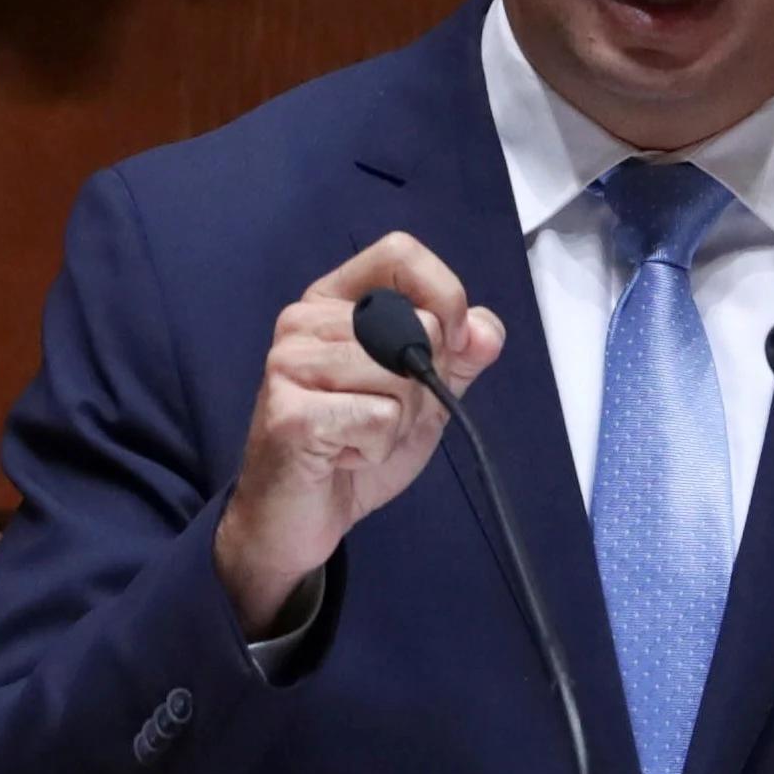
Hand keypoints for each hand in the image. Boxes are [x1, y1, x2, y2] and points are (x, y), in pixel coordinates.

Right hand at [214, 234, 505, 629]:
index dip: (444, 293)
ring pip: (399, 373)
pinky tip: (342, 455)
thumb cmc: (353, 448)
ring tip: (358, 437)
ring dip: (398, 422)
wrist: (298, 520)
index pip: (399, 254)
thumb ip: (457, 357)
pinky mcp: (289, 410)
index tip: (453, 343)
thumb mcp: (421, 396)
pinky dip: (377, 447)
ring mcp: (289, 362)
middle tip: (381, 416)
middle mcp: (303, 319)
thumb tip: (485, 329)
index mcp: (335, 301)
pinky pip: (378, 416)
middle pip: (414, 323)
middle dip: (421, 384)